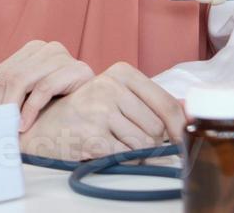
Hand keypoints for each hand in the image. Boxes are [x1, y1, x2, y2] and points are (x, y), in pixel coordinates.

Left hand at [0, 40, 95, 130]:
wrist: (96, 109)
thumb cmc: (59, 101)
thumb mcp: (29, 90)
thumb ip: (7, 78)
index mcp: (34, 48)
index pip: (2, 71)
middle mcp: (49, 48)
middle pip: (11, 75)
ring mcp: (65, 57)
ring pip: (24, 79)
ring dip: (11, 107)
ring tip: (5, 126)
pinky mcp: (78, 71)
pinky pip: (44, 88)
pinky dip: (30, 108)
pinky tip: (23, 124)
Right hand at [18, 61, 186, 161]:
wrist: (42, 128)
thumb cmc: (85, 114)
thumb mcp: (117, 98)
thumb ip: (152, 102)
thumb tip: (190, 111)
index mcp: (120, 72)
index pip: (166, 104)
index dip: (178, 127)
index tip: (178, 139)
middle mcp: (109, 86)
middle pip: (157, 128)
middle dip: (150, 142)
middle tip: (126, 139)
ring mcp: (99, 110)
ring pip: (144, 145)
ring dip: (135, 153)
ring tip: (114, 143)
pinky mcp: (92, 135)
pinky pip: (126, 157)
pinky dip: (122, 161)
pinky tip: (105, 151)